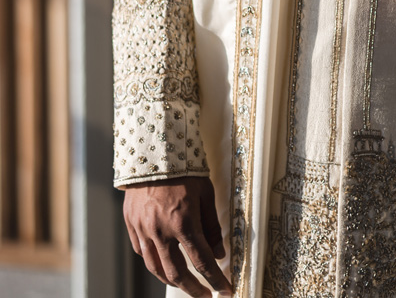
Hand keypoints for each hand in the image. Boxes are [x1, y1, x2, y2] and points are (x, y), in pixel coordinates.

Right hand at [122, 176, 231, 296]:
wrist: (152, 151)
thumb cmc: (183, 169)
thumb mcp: (206, 192)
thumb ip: (212, 225)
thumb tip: (219, 252)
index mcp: (183, 222)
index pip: (202, 262)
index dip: (215, 280)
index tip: (225, 291)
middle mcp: (161, 231)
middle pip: (177, 273)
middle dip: (193, 289)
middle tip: (205, 295)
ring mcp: (143, 230)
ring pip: (156, 268)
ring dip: (172, 281)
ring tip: (185, 284)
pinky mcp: (131, 225)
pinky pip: (143, 253)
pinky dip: (154, 262)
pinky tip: (164, 263)